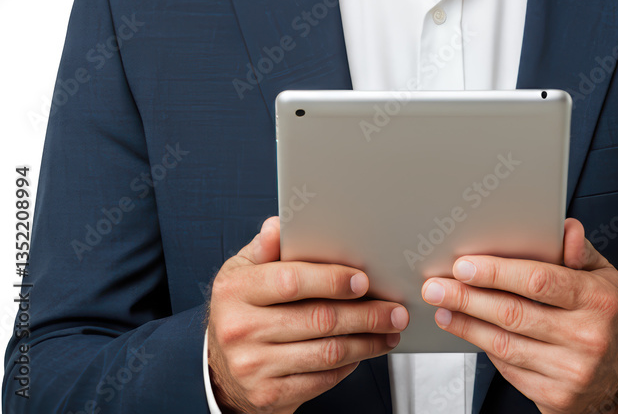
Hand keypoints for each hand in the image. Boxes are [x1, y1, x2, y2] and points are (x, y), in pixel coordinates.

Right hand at [206, 215, 408, 413]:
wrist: (219, 368)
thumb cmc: (241, 307)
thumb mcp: (243, 271)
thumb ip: (266, 248)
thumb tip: (281, 225)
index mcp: (236, 290)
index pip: (291, 281)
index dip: (331, 280)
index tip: (363, 280)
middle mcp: (241, 329)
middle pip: (318, 319)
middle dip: (365, 314)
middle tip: (395, 310)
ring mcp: (254, 366)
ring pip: (326, 353)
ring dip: (367, 342)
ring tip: (390, 331)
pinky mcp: (268, 396)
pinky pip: (320, 380)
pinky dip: (349, 366)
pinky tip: (364, 352)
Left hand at [420, 218, 617, 413]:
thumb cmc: (603, 315)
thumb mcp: (602, 275)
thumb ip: (579, 251)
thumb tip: (565, 228)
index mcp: (596, 300)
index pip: (538, 281)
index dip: (496, 272)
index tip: (464, 265)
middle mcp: (586, 337)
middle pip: (513, 313)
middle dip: (467, 297)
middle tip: (436, 285)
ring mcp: (571, 371)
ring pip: (504, 344)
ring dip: (467, 324)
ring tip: (443, 307)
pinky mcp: (556, 398)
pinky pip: (510, 368)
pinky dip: (485, 347)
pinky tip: (469, 330)